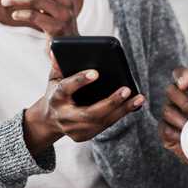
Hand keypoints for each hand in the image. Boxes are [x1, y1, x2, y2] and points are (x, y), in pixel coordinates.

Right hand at [23, 53, 145, 154]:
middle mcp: (64, 116)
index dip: (80, 80)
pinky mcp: (83, 136)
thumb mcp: (53, 78)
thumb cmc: (56, 94)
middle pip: (89, 113)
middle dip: (110, 102)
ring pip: (101, 121)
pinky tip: (134, 105)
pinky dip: (120, 115)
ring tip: (138, 98)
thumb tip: (55, 51)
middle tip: (126, 89)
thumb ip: (58, 65)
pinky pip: (105, 125)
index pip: (66, 88)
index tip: (96, 72)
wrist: (49, 120)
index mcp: (56, 98)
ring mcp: (74, 129)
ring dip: (122, 110)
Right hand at [158, 67, 187, 164]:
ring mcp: (170, 112)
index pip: (180, 73)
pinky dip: (179, 135)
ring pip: (168, 111)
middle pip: (171, 91)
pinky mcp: (166, 129)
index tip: (184, 84)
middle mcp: (177, 96)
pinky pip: (166, 130)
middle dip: (187, 104)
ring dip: (184, 121)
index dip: (180, 76)